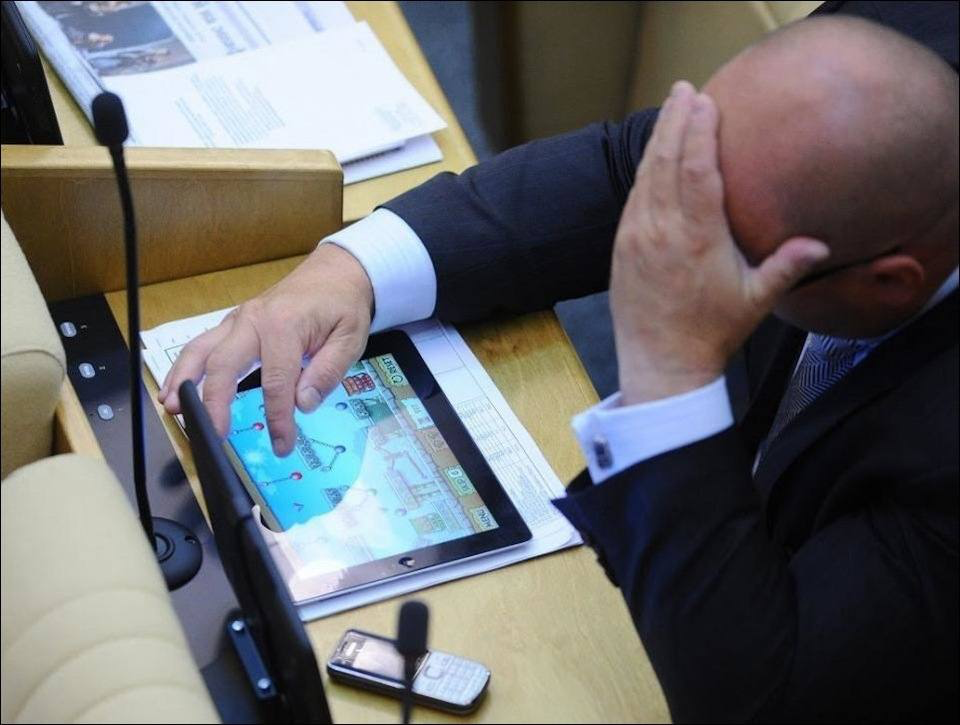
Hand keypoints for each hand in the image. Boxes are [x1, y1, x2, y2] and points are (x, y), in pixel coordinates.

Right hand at [158, 243, 372, 454]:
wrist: (334, 271)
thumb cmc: (343, 305)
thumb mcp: (350, 338)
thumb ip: (328, 371)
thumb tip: (303, 403)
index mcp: (284, 325)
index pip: (276, 382)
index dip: (278, 418)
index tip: (282, 445)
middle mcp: (253, 320)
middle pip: (224, 365)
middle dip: (214, 403)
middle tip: (212, 435)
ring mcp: (238, 320)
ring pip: (201, 350)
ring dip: (184, 381)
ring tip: (174, 410)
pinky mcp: (233, 324)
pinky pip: (203, 345)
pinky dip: (185, 368)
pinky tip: (174, 389)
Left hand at [610, 81, 828, 404]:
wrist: (661, 363)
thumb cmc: (711, 333)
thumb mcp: (755, 300)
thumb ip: (786, 267)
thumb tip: (819, 244)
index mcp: (696, 237)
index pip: (696, 170)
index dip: (700, 132)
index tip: (706, 103)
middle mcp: (661, 230)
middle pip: (666, 161)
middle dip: (675, 121)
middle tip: (684, 89)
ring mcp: (636, 236)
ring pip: (646, 175)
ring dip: (658, 140)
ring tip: (670, 110)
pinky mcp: (622, 246)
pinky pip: (634, 197)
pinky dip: (645, 170)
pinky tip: (654, 156)